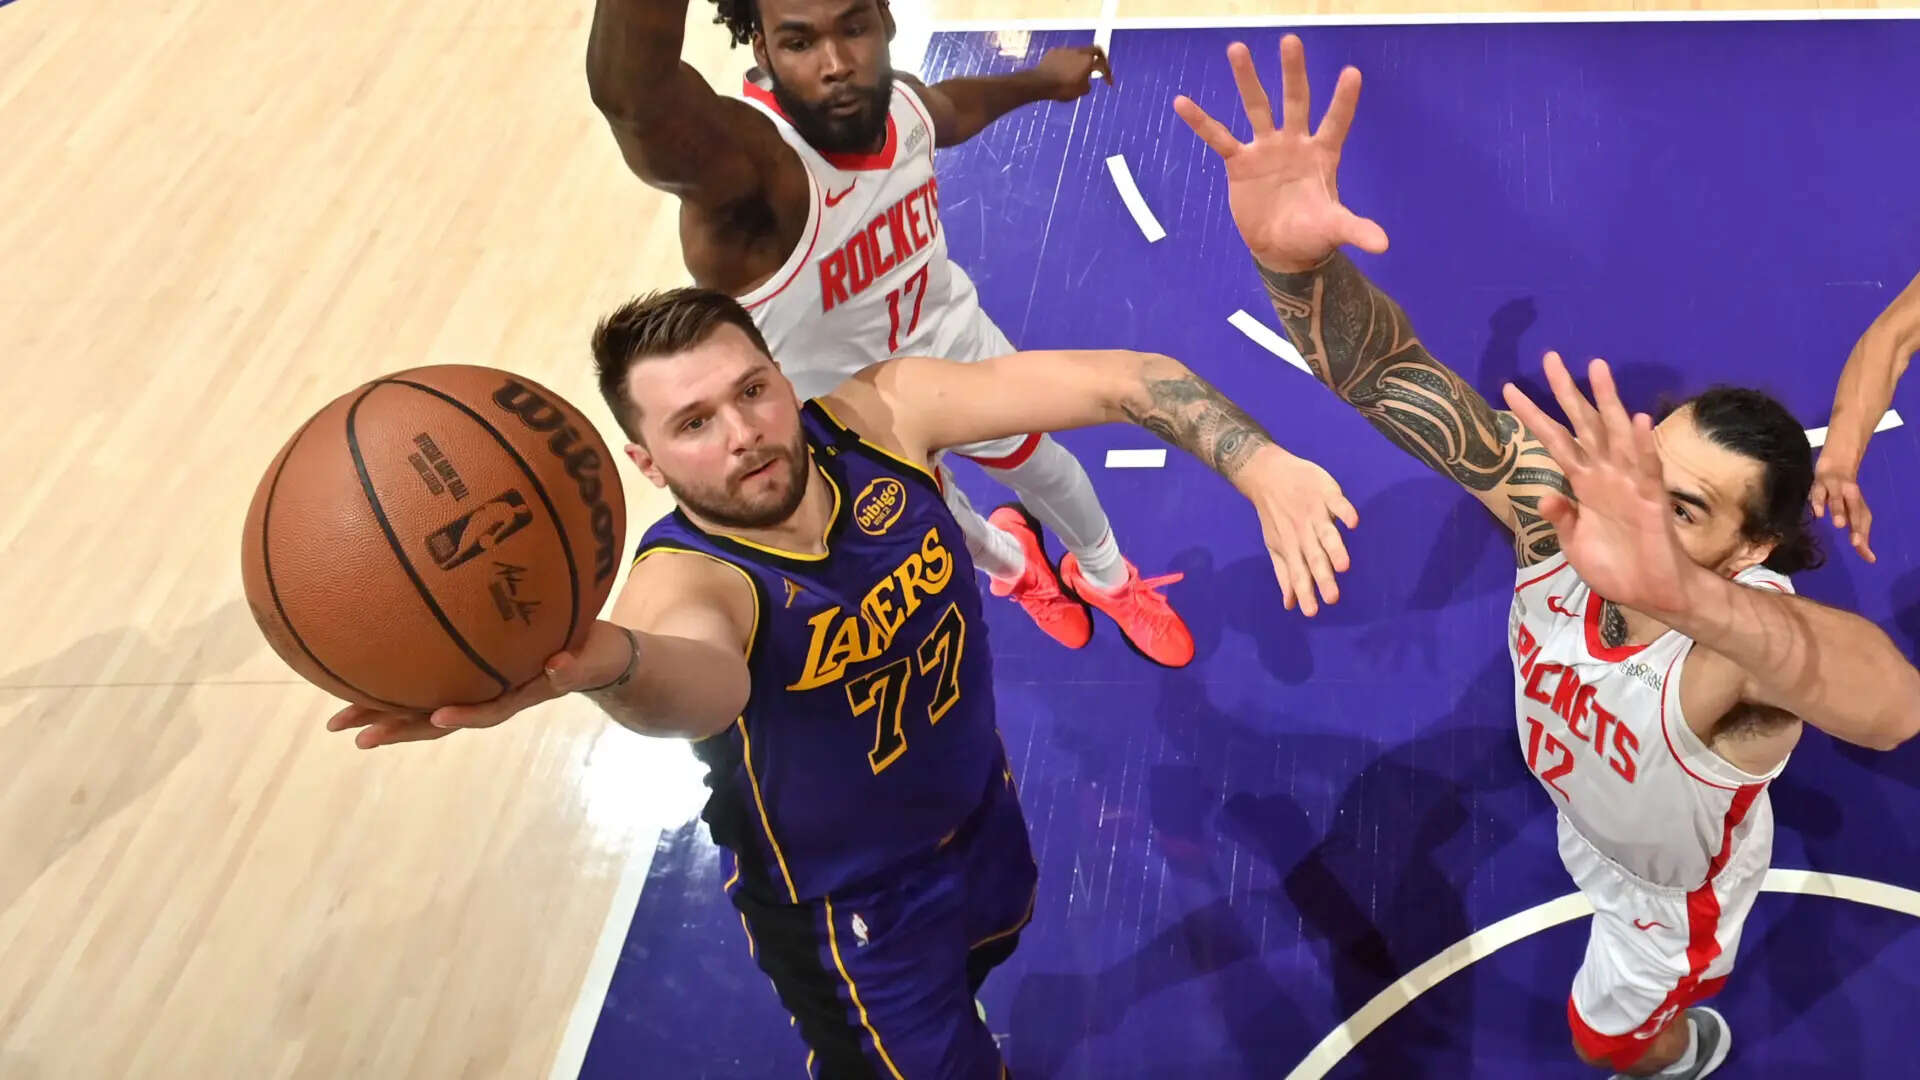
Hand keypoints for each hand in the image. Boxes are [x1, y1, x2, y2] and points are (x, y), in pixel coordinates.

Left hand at [325, 620, 638, 748]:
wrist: (593, 655)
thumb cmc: (595, 653)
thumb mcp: (591, 659)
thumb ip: (575, 667)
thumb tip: (557, 665)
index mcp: (519, 695)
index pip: (487, 710)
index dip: (463, 715)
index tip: (436, 718)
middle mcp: (488, 698)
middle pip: (438, 718)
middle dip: (398, 727)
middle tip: (356, 737)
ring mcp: (475, 689)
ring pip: (422, 707)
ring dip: (382, 715)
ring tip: (339, 723)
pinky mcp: (467, 674)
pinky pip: (425, 683)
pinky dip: (393, 688)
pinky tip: (360, 682)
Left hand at [1033, 45, 1113, 100]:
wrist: (1040, 83)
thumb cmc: (1062, 88)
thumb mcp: (1080, 92)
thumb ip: (1087, 85)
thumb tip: (1086, 83)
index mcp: (1088, 61)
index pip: (1103, 65)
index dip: (1108, 74)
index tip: (1109, 83)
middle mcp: (1078, 51)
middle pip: (1094, 50)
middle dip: (1099, 59)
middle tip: (1099, 67)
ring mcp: (1065, 50)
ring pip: (1078, 52)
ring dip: (1081, 60)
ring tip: (1077, 71)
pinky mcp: (1053, 52)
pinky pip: (1065, 55)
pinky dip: (1067, 61)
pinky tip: (1063, 70)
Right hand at [1173, 34, 1387, 273]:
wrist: (1282, 248)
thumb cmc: (1313, 233)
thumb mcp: (1334, 229)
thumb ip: (1356, 229)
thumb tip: (1383, 245)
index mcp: (1323, 153)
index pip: (1336, 122)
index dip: (1343, 100)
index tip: (1352, 72)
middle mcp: (1295, 142)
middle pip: (1295, 101)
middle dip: (1293, 72)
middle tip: (1290, 40)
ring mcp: (1266, 148)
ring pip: (1257, 107)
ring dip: (1246, 79)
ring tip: (1237, 48)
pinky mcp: (1240, 163)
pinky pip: (1218, 138)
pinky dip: (1200, 122)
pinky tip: (1182, 102)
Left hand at [1240, 446, 1359, 615]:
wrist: (1267, 474)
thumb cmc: (1276, 515)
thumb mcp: (1276, 545)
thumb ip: (1285, 574)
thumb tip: (1290, 604)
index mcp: (1292, 547)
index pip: (1298, 574)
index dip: (1305, 592)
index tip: (1312, 612)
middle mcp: (1303, 533)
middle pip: (1315, 558)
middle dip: (1323, 578)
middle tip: (1333, 598)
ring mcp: (1315, 513)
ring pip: (1326, 534)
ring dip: (1335, 549)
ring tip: (1343, 566)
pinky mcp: (1325, 493)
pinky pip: (1337, 503)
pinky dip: (1344, 512)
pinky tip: (1353, 522)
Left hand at [1501, 353, 1698, 617]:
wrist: (1649, 593)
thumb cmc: (1614, 566)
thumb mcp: (1574, 543)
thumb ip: (1561, 518)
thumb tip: (1543, 496)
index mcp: (1584, 483)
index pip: (1555, 441)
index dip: (1534, 416)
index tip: (1508, 389)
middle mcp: (1605, 474)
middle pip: (1584, 424)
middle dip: (1568, 391)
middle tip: (1551, 357)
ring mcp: (1629, 482)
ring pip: (1616, 433)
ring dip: (1608, 401)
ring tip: (1598, 367)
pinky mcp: (1650, 498)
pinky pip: (1647, 467)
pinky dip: (1643, 445)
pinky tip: (1639, 419)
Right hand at [1810, 450, 1875, 562]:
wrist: (1835, 465)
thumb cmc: (1843, 495)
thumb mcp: (1853, 512)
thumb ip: (1860, 534)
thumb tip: (1870, 558)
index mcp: (1858, 505)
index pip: (1864, 523)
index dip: (1865, 538)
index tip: (1869, 557)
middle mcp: (1850, 496)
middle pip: (1855, 511)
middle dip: (1855, 526)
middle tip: (1856, 542)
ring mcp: (1835, 488)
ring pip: (1837, 500)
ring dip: (1838, 511)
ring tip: (1840, 524)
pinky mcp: (1820, 483)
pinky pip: (1818, 493)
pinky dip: (1819, 502)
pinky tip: (1818, 513)